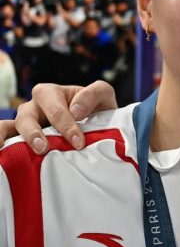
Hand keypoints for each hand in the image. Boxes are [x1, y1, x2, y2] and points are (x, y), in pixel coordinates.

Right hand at [2, 81, 116, 153]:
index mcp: (50, 93)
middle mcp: (33, 107)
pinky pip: (4, 137)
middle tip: (45, 148)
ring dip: (18, 140)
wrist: (100, 127)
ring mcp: (24, 124)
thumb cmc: (97, 110)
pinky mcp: (19, 140)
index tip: (78, 143)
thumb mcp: (103, 96)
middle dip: (36, 133)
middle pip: (26, 117)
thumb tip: (75, 110)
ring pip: (10, 127)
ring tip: (26, 153)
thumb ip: (94, 94)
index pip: (55, 109)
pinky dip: (1, 142)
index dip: (66, 126)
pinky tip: (2, 154)